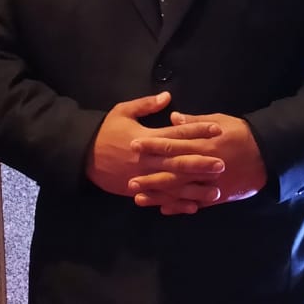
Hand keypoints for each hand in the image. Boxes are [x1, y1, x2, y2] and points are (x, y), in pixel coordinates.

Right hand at [86, 93, 222, 212]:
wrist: (82, 155)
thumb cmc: (105, 131)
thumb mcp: (122, 112)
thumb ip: (146, 105)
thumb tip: (168, 96)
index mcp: (146, 137)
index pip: (176, 133)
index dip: (197, 130)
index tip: (217, 129)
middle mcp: (147, 158)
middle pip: (178, 160)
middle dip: (201, 163)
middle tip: (222, 164)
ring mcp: (143, 176)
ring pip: (173, 184)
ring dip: (195, 189)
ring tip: (216, 192)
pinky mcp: (137, 190)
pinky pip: (160, 198)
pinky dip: (177, 204)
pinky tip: (193, 207)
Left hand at [129, 112, 266, 212]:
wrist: (269, 155)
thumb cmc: (242, 134)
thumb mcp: (220, 120)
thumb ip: (195, 122)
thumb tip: (173, 117)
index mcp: (203, 145)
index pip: (172, 145)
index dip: (152, 146)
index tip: (133, 146)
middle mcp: (204, 166)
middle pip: (172, 172)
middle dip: (150, 177)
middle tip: (129, 180)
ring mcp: (211, 184)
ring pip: (180, 191)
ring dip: (159, 196)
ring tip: (138, 198)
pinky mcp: (218, 196)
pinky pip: (195, 203)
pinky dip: (180, 207)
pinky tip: (163, 209)